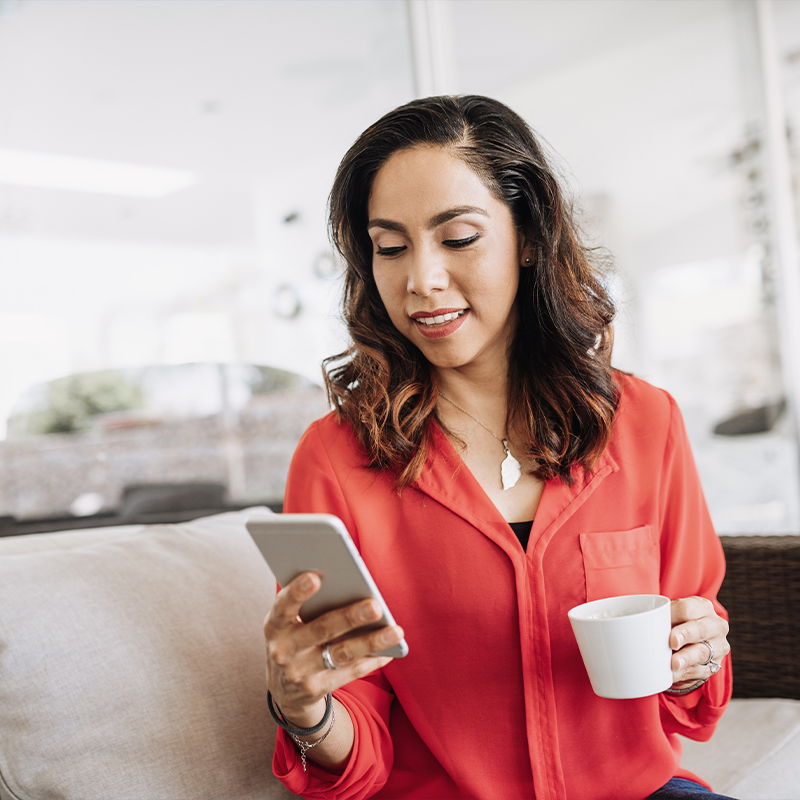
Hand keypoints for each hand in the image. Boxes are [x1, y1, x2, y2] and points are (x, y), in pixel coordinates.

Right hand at [264, 571, 404, 727]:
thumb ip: (307, 604)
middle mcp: (284, 650)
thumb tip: (349, 583)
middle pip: (322, 630)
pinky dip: (372, 660)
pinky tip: (390, 650)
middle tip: (375, 605)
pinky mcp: (316, 689)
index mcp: (274, 625)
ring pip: (341, 654)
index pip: (284, 606)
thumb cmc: (294, 636)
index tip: (315, 577)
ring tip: (396, 631)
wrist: (282, 687)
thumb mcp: (288, 621)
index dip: (297, 592)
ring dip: (371, 642)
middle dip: (350, 617)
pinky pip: (350, 672)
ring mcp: (300, 673)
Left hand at [669, 596, 729, 687]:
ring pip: (702, 652)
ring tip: (674, 664)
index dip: (674, 615)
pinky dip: (684, 673)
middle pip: (700, 629)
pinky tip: (673, 675)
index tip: (662, 622)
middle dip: (685, 635)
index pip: (688, 608)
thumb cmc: (677, 623)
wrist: (692, 642)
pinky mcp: (714, 665)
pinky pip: (700, 671)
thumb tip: (639, 624)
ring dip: (686, 659)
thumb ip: (661, 617)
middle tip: (672, 642)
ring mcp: (718, 646)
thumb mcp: (672, 615)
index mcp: (702, 606)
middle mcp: (715, 625)